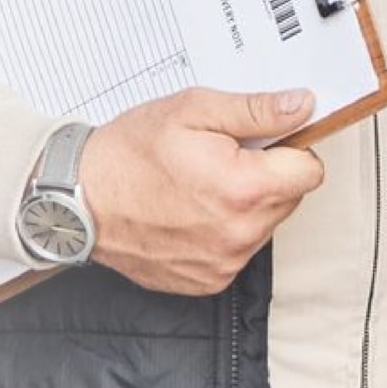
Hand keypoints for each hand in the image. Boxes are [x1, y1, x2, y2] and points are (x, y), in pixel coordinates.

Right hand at [74, 86, 323, 294]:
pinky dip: (221, 231)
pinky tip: (187, 214)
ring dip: (243, 206)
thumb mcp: (191, 111)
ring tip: (196, 187)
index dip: (289, 149)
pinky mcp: (209, 280)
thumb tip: (302, 107)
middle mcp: (240, 234)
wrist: (77, 199)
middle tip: (218, 160)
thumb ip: (254, 110)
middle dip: (263, 177)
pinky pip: (236, 251)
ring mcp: (224, 262)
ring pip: (263, 226)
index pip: (309, 171)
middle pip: (288, 200)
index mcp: (243, 188)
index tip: (261, 143)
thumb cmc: (127, 155)